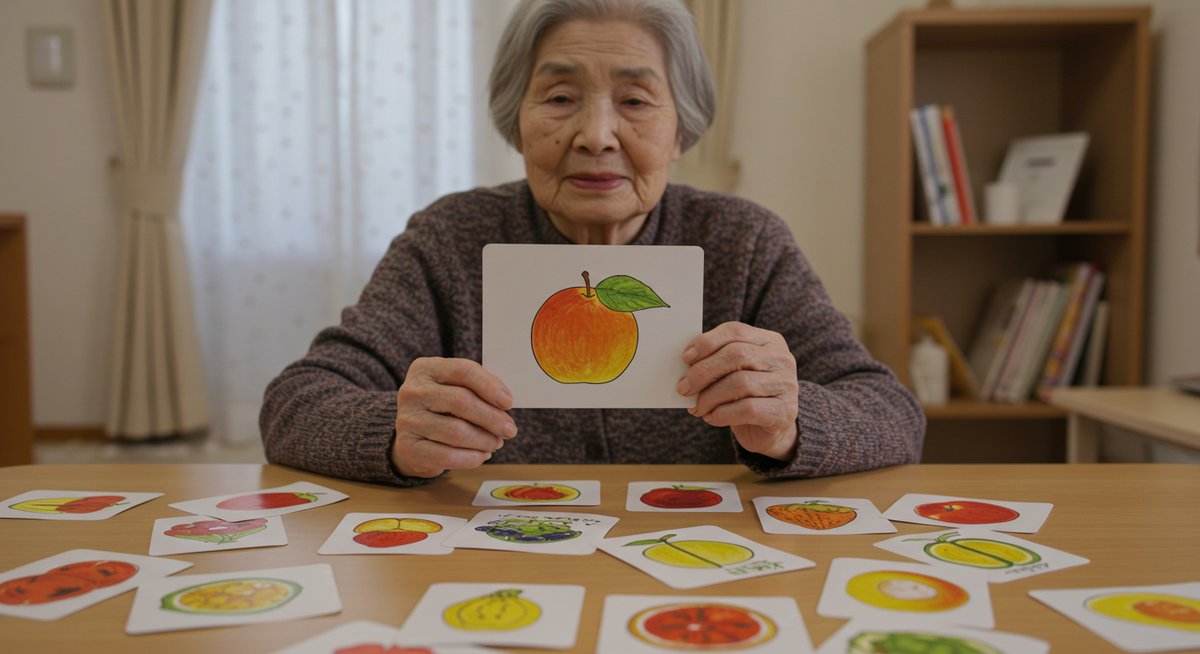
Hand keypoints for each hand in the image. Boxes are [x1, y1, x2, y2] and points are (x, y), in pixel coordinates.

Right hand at [393, 357, 516, 477]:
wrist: (411, 437)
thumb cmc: (441, 408)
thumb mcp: (454, 388)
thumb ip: (477, 388)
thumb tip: (504, 402)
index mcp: (425, 369)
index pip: (462, 370)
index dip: (489, 386)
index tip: (508, 402)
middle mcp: (412, 392)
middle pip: (461, 401)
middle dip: (492, 417)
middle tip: (509, 429)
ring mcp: (408, 420)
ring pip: (456, 431)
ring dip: (484, 440)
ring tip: (496, 442)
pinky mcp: (409, 448)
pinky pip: (447, 455)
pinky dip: (471, 457)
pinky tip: (482, 455)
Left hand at [675, 322, 799, 460]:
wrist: (768, 430)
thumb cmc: (744, 395)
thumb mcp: (733, 372)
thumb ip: (715, 361)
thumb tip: (685, 363)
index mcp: (769, 340)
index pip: (735, 331)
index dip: (707, 342)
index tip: (685, 358)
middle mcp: (782, 359)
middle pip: (737, 355)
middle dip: (703, 371)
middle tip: (683, 388)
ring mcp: (787, 385)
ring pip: (741, 383)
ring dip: (710, 396)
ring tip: (697, 407)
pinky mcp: (784, 411)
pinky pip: (748, 408)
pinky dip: (723, 414)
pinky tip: (711, 418)